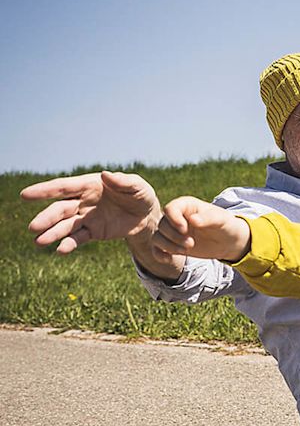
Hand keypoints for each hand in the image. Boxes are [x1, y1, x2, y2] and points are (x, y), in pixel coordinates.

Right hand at [21, 170, 161, 254]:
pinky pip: (78, 238)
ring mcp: (86, 217)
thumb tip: (105, 175)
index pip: (63, 187)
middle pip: (60, 209)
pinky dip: (69, 244)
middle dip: (46, 218)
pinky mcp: (93, 232)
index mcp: (88, 185)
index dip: (44, 190)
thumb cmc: (140, 195)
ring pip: (65, 226)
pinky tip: (61, 250)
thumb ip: (123, 181)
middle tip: (33, 227)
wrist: (147, 215)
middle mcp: (82, 201)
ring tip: (39, 242)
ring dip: (52, 233)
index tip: (25, 195)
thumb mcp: (137, 186)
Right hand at [152, 197, 250, 263]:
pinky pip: (157, 249)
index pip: (170, 208)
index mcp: (187, 205)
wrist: (229, 241)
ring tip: (186, 251)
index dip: (174, 220)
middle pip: (162, 224)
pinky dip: (160, 255)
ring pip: (158, 237)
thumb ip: (208, 218)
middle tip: (191, 244)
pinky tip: (169, 259)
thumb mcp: (221, 220)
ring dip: (168, 246)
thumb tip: (192, 219)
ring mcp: (173, 231)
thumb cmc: (226, 225)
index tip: (185, 230)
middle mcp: (177, 217)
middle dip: (174, 237)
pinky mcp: (173, 244)